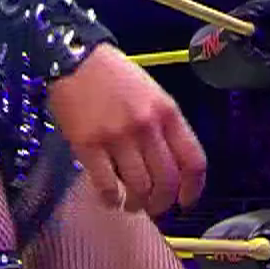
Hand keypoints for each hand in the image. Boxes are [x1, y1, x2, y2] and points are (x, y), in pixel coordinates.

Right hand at [47, 44, 206, 214]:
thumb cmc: (115, 78)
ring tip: (131, 203)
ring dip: (137, 204)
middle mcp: (146, 126)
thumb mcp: (152, 95)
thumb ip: (165, 128)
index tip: (185, 201)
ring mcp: (117, 137)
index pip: (193, 161)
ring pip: (139, 189)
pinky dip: (112, 199)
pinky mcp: (88, 145)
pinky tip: (111, 197)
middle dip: (162, 203)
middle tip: (154, 207)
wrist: (76, 60)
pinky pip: (107, 186)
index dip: (193, 189)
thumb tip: (171, 170)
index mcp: (167, 112)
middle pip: (167, 182)